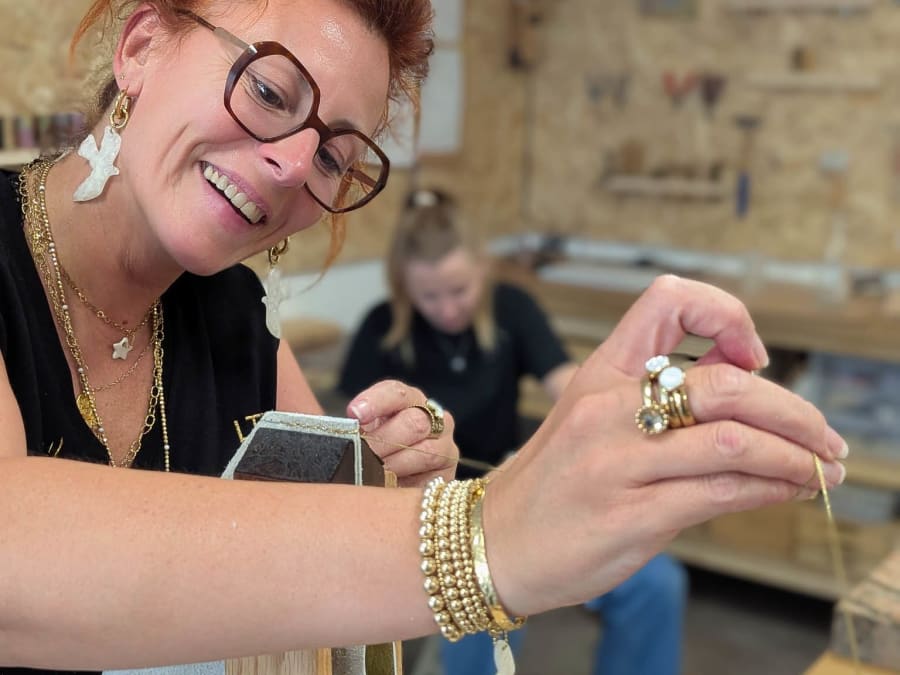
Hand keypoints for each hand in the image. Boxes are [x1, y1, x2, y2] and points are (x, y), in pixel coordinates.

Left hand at [346, 380, 458, 486]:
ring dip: (395, 465)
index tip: (354, 414)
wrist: (388, 487)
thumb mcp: (356, 438)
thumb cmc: (367, 458)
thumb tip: (328, 434)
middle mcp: (432, 418)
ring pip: (426, 451)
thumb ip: (348, 431)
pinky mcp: (448, 474)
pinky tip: (391, 487)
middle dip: (383, 441)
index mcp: (407, 400)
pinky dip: (409, 482)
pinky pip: (433, 477)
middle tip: (361, 455)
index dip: (375, 402)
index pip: (396, 392)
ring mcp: (445, 445)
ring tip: (374, 474)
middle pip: (414, 422)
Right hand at [484, 276, 847, 615]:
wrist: (490, 543)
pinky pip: (721, 492)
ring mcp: (616, 462)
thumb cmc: (549, 485)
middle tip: (824, 435)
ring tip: (821, 469)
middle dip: (793, 409)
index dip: (726, 315)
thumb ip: (657, 402)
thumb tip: (747, 390)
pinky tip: (789, 491)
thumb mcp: (590, 422)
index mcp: (598, 374)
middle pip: (725, 382)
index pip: (668, 303)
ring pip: (733, 439)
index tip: (753, 354)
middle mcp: (606, 409)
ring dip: (795, 455)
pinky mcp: (629, 516)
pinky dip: (771, 488)